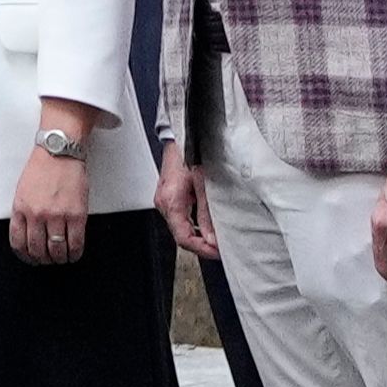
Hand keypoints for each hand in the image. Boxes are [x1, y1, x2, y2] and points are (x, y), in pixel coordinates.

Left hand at [10, 129, 94, 268]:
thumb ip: (23, 212)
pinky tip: (74, 254)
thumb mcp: (22, 190)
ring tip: (62, 257)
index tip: (31, 259)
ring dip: (59, 259)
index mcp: (21, 208)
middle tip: (48, 260)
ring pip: (57, 250)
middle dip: (43, 260)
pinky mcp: (76, 215)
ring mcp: (57, 215)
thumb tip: (27, 234)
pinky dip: (75, 253)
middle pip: (37, 250)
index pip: (18, 243)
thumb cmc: (42, 167)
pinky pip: (75, 243)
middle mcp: (36, 214)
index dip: (25, 256)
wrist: (59, 151)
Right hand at [160, 147, 215, 262]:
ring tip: (218, 238)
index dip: (203, 250)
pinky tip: (209, 223)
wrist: (182, 133)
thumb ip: (208, 213)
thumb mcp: (204, 184)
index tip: (218, 253)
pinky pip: (182, 218)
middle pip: (182, 235)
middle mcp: (164, 204)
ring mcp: (165, 200)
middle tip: (222, 248)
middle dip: (202, 245)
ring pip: (182, 228)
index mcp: (171, 202)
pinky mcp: (170, 197)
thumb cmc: (190, 152)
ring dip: (200, 235)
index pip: (184, 238)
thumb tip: (213, 238)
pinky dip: (196, 224)